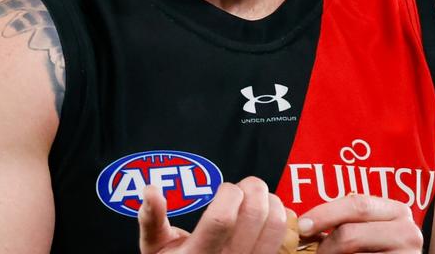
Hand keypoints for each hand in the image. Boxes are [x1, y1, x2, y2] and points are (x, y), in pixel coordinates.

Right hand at [139, 176, 296, 253]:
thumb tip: (150, 190)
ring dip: (270, 200)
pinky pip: (284, 237)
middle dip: (252, 188)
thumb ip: (151, 219)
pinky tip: (264, 215)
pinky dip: (279, 217)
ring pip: (276, 224)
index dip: (228, 194)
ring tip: (255, 198)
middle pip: (255, 215)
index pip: (222, 219)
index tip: (224, 190)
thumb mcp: (154, 247)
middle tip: (242, 188)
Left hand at [296, 195, 421, 253]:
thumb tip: (304, 224)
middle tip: (313, 251)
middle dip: (325, 243)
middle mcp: (408, 232)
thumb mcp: (368, 230)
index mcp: (397, 211)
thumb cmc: (378, 248)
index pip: (357, 204)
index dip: (325, 214)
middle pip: (351, 233)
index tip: (302, 225)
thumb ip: (346, 221)